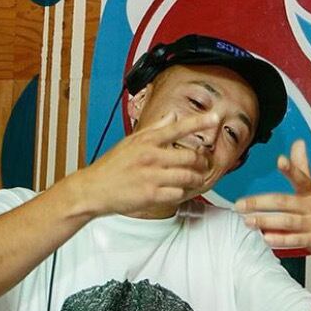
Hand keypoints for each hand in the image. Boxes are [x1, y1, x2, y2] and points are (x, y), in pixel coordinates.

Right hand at [75, 112, 215, 215]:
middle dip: (201, 162)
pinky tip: (180, 192)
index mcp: (147, 140)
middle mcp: (151, 156)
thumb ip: (154, 129)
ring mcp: (151, 176)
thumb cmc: (112, 165)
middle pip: (190, 157)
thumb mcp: (131, 141)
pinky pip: (178, 194)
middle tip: (203, 165)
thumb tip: (172, 116)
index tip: (216, 117)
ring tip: (195, 180)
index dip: (200, 122)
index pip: (178, 128)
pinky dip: (183, 194)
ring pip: (187, 177)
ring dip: (195, 179)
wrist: (94, 189)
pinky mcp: (151, 195)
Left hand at [235, 140, 310, 267]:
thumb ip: (302, 168)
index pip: (302, 177)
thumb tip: (298, 142)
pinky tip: (266, 238)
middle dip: (260, 203)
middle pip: (284, 202)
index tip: (280, 161)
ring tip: (247, 221)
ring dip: (266, 221)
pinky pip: (297, 239)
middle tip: (239, 205)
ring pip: (288, 221)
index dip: (291, 169)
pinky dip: (281, 239)